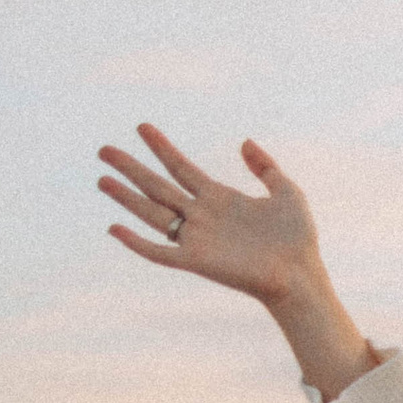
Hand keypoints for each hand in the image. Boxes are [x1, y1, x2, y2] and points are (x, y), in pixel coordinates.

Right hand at [99, 125, 320, 305]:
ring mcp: (197, 239)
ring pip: (152, 214)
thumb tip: (244, 142)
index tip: (142, 127)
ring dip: (126, 198)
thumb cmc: (297, 239)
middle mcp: (202, 216)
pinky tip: (114, 229)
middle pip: (158, 187)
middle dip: (131, 169)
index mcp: (219, 198)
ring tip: (102, 180)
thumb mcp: (286, 192)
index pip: (181, 168)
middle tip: (103, 150)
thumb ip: (265, 166)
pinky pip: (160, 253)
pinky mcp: (197, 262)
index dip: (162, 147)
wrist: (301, 276)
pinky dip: (137, 243)